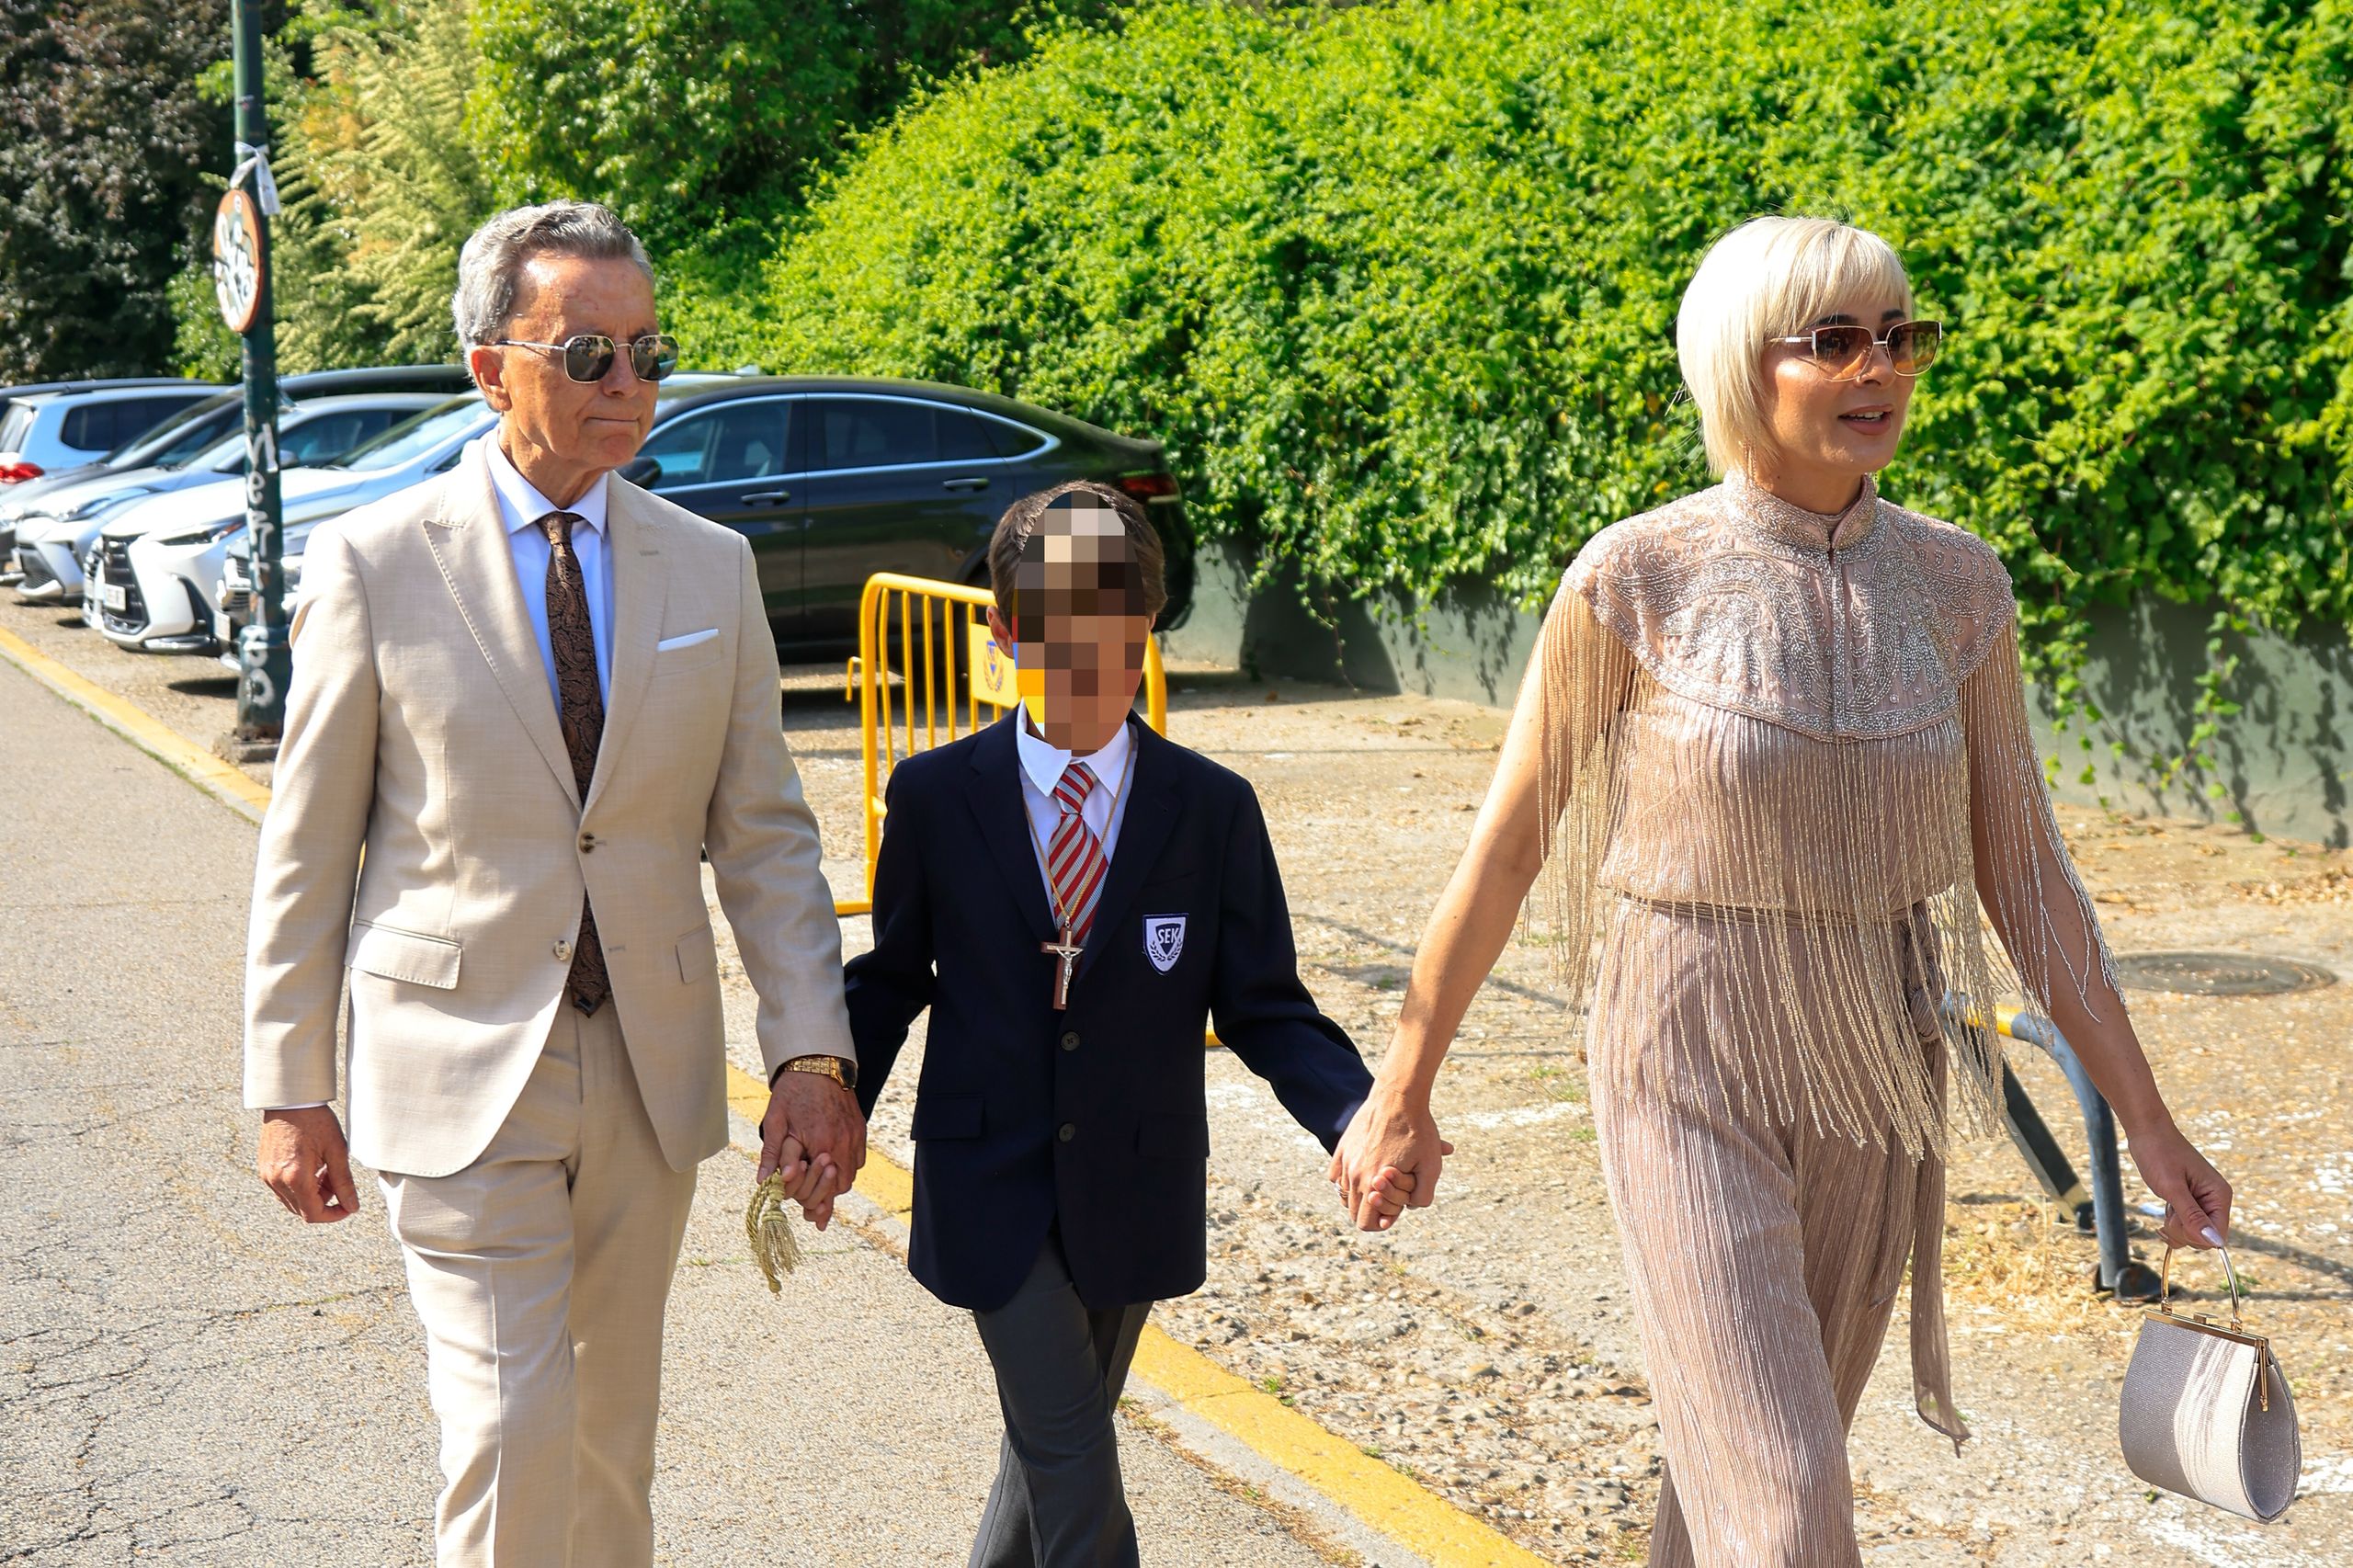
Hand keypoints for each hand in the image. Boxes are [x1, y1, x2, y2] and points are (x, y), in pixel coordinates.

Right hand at [258, 1107, 359, 1223]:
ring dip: (312, 1195)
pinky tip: (313, 1168)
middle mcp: (276, 1180)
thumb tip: (352, 1206)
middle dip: (324, 1202)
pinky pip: (283, 1190)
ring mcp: (267, 1176)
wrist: (290, 1101)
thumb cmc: (315, 1121)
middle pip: (302, 1210)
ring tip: (326, 1171)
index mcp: (295, 1177)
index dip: (333, 1215)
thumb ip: (344, 1182)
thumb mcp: (337, 1151)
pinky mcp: (263, 1170)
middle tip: (337, 1181)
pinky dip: (300, 1187)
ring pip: (292, 1201)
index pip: (313, 1214)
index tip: (348, 1206)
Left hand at [760, 1066, 866, 1231]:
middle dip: (826, 1195)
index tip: (812, 1218)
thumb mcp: (776, 1121)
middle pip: (840, 1186)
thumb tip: (764, 1182)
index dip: (816, 1205)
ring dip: (836, 1181)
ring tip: (821, 1185)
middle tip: (815, 1206)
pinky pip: (858, 1159)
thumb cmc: (794, 1092)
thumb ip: (773, 1154)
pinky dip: (846, 1166)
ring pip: (851, 1174)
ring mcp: (854, 1135)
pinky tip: (832, 1165)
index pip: (823, 1188)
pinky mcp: (860, 1128)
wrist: (818, 1063)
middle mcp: (842, 1142)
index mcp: (820, 1143)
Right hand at [1329, 1090, 1453, 1231]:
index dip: (1381, 1222)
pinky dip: (1347, 1180)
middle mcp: (1353, 1175)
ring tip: (1378, 1183)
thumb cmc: (1418, 1131)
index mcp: (1372, 1183)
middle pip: (1353, 1212)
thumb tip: (1410, 1208)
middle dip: (1371, 1210)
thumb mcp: (1431, 1167)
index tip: (1393, 1211)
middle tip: (1389, 1195)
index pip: (1365, 1223)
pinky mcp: (1342, 1148)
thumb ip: (1422, 1196)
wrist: (1399, 1096)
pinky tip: (1363, 1171)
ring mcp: (1345, 1160)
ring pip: (1343, 1194)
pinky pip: (1336, 1176)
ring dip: (1360, 1195)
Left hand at [2128, 1119, 2232, 1252]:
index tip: (2175, 1220)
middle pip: (2205, 1237)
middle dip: (2183, 1231)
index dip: (2196, 1236)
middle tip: (2168, 1210)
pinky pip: (2186, 1223)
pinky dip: (2173, 1222)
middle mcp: (2216, 1200)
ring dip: (2175, 1227)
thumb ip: (2192, 1216)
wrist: (2147, 1131)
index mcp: (2219, 1195)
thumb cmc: (2159, 1153)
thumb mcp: (2172, 1187)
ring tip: (2166, 1205)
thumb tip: (2215, 1242)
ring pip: (2193, 1233)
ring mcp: (2203, 1200)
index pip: (2218, 1235)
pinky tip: (2165, 1208)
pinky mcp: (2190, 1200)